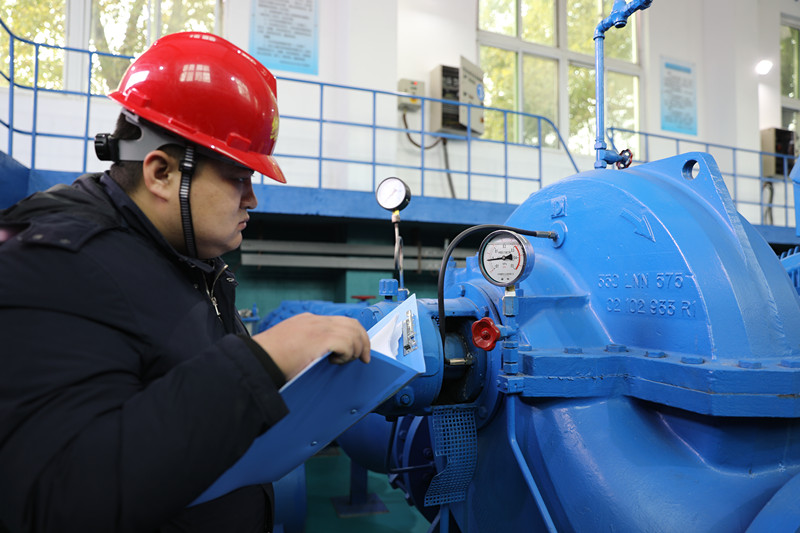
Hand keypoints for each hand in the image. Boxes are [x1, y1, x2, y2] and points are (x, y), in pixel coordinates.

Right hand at [251, 313, 370, 379]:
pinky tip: (337, 361)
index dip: (351, 334)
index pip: (338, 321)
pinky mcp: (323, 338)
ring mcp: (320, 328)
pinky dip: (348, 354)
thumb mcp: (288, 344)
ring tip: (347, 360)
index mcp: (307, 321)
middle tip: (364, 357)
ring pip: (353, 332)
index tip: (355, 347)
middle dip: (362, 340)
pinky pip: (348, 343)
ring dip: (356, 349)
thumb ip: (304, 343)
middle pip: (351, 323)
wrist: (258, 359)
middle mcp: (315, 321)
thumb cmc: (268, 358)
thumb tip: (319, 354)